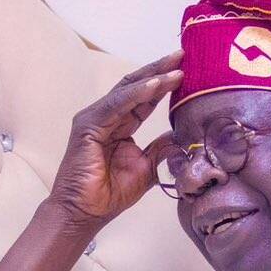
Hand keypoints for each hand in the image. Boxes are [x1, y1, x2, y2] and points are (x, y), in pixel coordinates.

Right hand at [47, 54, 182, 225]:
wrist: (83, 214)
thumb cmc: (108, 196)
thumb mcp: (146, 169)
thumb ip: (160, 150)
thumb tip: (179, 137)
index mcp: (118, 126)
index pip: (144, 99)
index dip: (164, 85)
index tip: (187, 71)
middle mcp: (105, 117)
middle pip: (135, 86)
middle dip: (159, 70)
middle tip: (182, 55)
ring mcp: (94, 119)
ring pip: (127, 90)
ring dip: (153, 77)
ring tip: (176, 67)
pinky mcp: (88, 126)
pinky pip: (116, 104)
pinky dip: (137, 93)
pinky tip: (156, 84)